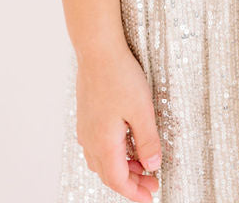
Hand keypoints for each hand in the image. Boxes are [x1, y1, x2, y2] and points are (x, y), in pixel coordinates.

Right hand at [75, 43, 162, 201]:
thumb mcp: (142, 110)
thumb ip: (148, 141)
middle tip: (152, 183)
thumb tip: (152, 165)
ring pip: (102, 161)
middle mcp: (90, 140)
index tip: (150, 197)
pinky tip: (126, 144)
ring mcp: (85, 128)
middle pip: (109, 173)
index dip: (134, 192)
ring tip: (143, 164)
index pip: (118, 180)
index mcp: (103, 143)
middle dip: (131, 182)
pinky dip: (113, 153)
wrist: (97, 50)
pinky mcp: (86, 116)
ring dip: (122, 167)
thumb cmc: (120, 76)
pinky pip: (98, 146)